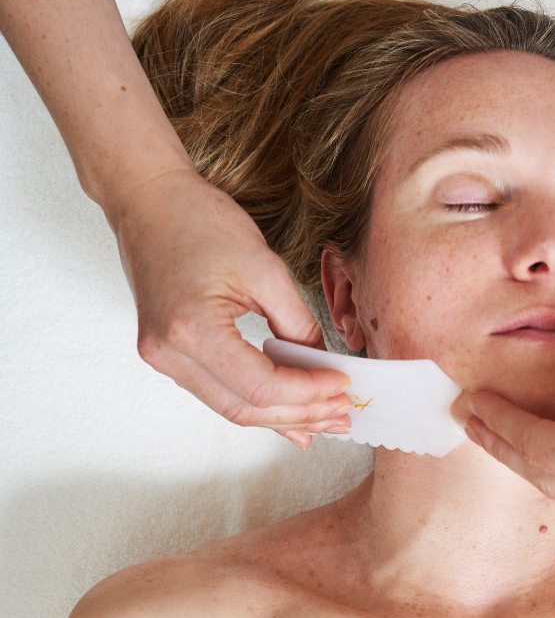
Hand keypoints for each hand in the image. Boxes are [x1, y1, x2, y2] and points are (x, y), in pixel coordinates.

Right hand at [115, 168, 352, 447]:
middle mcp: (169, 354)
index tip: (343, 387)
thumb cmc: (197, 219)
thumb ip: (298, 323)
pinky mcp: (167, 355)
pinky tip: (287, 414)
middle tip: (342, 414)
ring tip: (323, 418)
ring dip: (281, 416)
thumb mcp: (265, 268)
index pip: (262, 386)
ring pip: (232, 408)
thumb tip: (322, 364)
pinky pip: (218, 392)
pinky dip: (256, 402)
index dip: (309, 393)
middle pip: (246, 408)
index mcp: (192, 329)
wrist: (147, 199)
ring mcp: (162, 358)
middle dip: (300, 415)